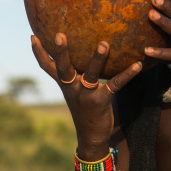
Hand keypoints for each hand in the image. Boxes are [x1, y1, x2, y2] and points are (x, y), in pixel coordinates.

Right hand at [31, 33, 141, 159]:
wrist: (92, 136)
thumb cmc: (86, 107)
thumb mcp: (76, 90)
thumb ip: (76, 74)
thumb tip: (83, 52)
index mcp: (65, 84)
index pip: (47, 66)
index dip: (39, 52)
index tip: (33, 36)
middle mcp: (72, 88)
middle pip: (63, 68)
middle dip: (60, 52)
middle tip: (60, 34)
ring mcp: (86, 95)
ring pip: (90, 74)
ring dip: (97, 59)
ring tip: (104, 44)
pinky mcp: (101, 100)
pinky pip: (115, 84)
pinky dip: (128, 74)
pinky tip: (138, 64)